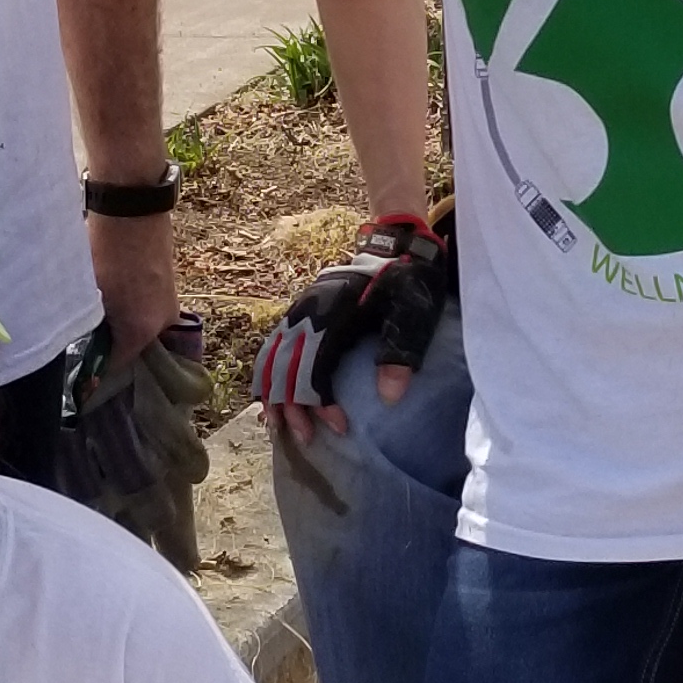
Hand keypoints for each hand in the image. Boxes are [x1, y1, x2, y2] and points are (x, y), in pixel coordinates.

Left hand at [87, 207, 181, 368]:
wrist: (133, 207)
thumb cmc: (103, 251)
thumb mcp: (87, 293)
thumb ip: (85, 325)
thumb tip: (76, 342)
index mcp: (140, 332)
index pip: (116, 367)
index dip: (95, 370)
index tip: (78, 371)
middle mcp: (163, 324)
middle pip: (134, 349)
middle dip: (112, 347)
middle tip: (86, 340)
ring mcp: (170, 304)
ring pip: (142, 328)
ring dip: (122, 326)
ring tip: (98, 314)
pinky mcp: (170, 286)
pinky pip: (149, 310)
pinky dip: (132, 310)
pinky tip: (114, 296)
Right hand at [253, 209, 454, 432]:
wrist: (397, 244)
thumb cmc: (408, 279)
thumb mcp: (414, 311)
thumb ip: (401, 350)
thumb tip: (389, 398)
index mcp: (333, 315)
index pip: (314, 369)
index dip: (321, 403)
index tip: (341, 427)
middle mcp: (308, 313)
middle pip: (285, 369)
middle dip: (292, 408)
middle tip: (306, 439)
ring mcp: (300, 310)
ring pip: (272, 358)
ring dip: (273, 394)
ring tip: (278, 427)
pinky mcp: (301, 311)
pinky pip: (273, 346)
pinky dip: (268, 374)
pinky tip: (272, 396)